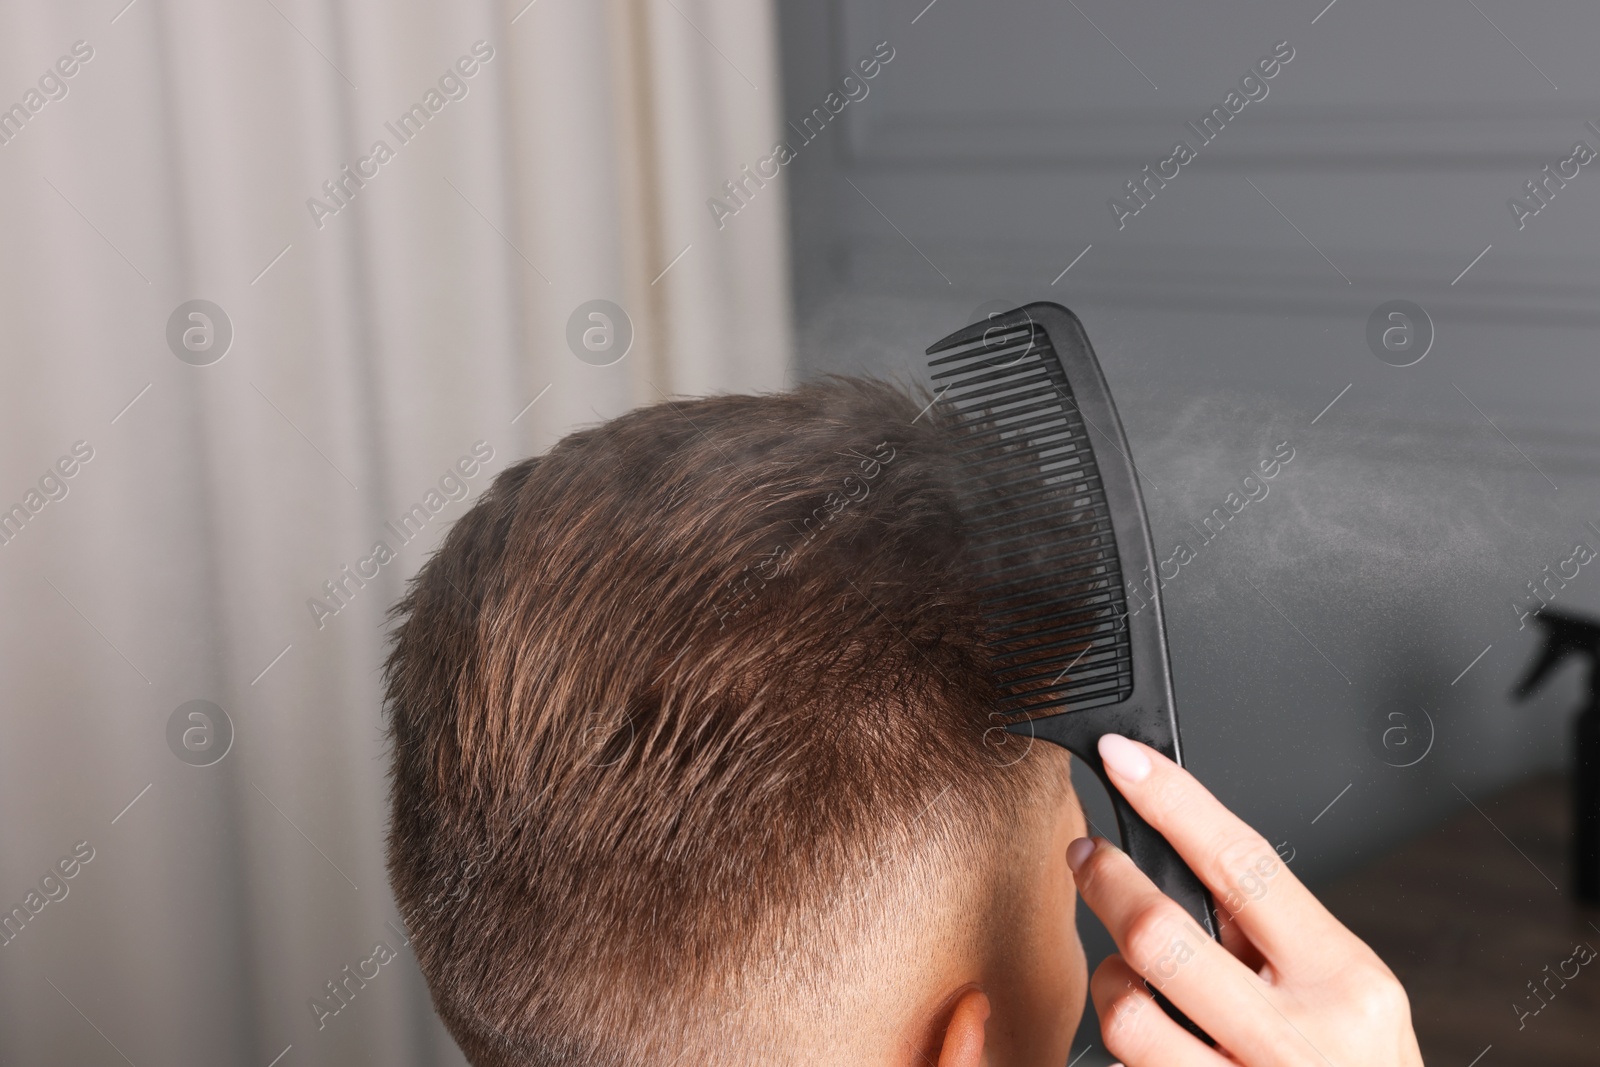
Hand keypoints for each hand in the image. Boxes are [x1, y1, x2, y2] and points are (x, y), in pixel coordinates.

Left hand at [1068, 734, 1423, 1065]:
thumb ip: (1275, 936)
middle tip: (1085, 857)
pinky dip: (1125, 1043)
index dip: (1174, 802)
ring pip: (1126, 1013)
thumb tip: (1179, 852)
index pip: (1243, 864)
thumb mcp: (1348, 996)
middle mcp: (1299, 1038)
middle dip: (1106, 883)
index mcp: (1345, 980)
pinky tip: (1152, 1037)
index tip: (1123, 759)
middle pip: (1161, 936)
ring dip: (1108, 983)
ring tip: (1126, 978)